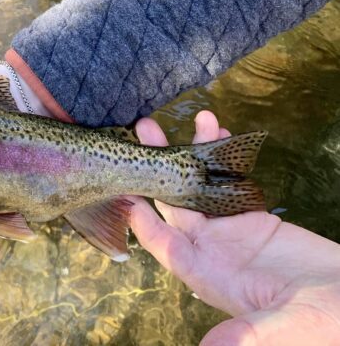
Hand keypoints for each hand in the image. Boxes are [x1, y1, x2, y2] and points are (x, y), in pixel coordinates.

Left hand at [129, 111, 339, 344]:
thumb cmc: (319, 323)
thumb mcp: (280, 328)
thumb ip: (245, 335)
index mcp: (207, 275)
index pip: (164, 244)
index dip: (144, 219)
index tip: (127, 192)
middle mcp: (211, 250)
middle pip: (172, 205)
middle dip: (155, 171)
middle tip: (141, 134)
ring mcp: (231, 231)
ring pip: (199, 187)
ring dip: (188, 154)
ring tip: (175, 122)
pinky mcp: (254, 217)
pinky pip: (231, 181)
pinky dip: (224, 156)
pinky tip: (216, 127)